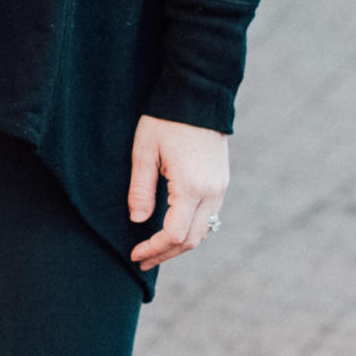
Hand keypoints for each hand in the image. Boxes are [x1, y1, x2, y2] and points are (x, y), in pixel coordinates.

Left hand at [128, 115, 228, 268]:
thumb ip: (140, 189)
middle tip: (141, 261)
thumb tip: (137, 222)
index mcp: (191, 187)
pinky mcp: (222, 182)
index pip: (174, 234)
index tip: (134, 254)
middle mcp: (212, 192)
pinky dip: (191, 230)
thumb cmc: (166, 120)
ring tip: (155, 251)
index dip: (153, 249)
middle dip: (165, 254)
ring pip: (203, 231)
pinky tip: (173, 231)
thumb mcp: (144, 152)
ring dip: (179, 245)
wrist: (198, 95)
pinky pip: (209, 217)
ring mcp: (221, 188)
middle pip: (191, 240)